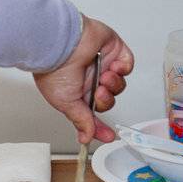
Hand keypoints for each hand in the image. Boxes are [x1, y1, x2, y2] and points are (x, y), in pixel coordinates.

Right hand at [33, 15, 134, 144]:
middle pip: (108, 99)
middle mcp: (89, 78)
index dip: (101, 126)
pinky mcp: (113, 50)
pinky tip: (112, 66)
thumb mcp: (65, 103)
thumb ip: (81, 120)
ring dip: (114, 84)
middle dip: (106, 100)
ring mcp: (102, 64)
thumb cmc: (54, 69)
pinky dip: (123, 68)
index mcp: (76, 91)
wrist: (61, 43)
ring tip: (104, 76)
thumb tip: (86, 137)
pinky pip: (127, 64)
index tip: (108, 136)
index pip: (93, 113)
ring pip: (119, 84)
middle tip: (99, 93)